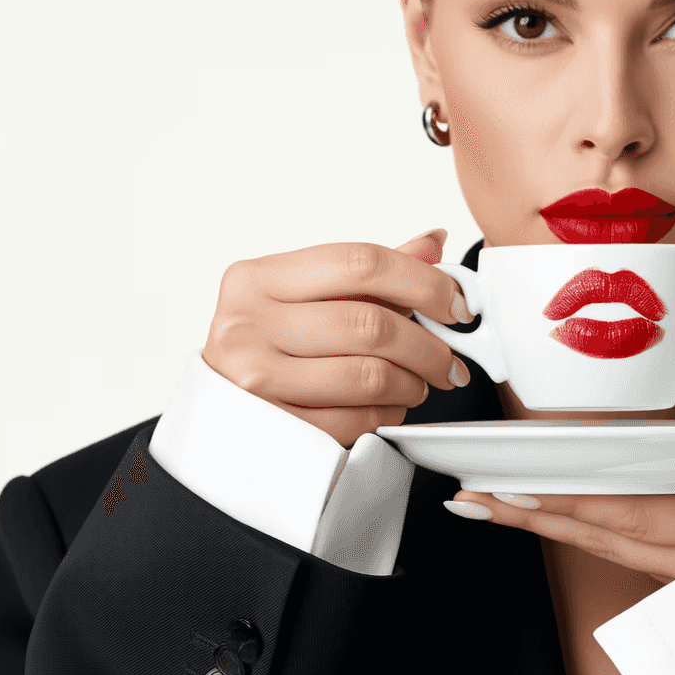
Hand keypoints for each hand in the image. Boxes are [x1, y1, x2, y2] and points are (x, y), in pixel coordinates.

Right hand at [203, 228, 476, 448]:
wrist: (219, 417)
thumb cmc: (267, 348)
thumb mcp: (306, 299)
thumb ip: (367, 274)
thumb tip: (431, 245)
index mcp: (259, 277)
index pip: (360, 263)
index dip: (423, 283)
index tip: (455, 305)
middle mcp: (248, 323)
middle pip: (370, 325)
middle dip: (428, 347)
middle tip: (449, 361)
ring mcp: (256, 378)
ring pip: (369, 376)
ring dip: (412, 384)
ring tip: (418, 384)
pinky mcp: (273, 429)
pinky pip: (355, 420)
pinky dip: (386, 415)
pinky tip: (388, 407)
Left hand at [446, 390, 674, 582]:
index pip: (643, 517)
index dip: (576, 504)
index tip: (518, 488)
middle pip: (607, 540)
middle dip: (535, 518)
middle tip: (469, 497)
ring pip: (614, 554)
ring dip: (552, 530)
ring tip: (492, 507)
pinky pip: (633, 562)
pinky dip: (591, 539)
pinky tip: (562, 521)